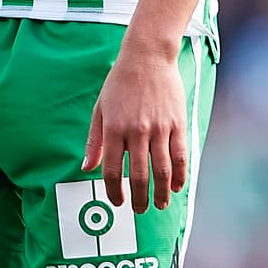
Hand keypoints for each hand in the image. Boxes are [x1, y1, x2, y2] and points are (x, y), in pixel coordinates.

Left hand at [82, 43, 187, 213]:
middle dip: (139, 198)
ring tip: (159, 205)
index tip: (117, 201)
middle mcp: (136, 131)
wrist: (147, 57)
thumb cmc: (120, 83)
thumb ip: (94, 141)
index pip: (112, 170)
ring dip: (160, 193)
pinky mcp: (177, 123)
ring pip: (162, 170)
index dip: (114, 191)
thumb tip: (86, 168)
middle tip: (139, 210)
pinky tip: (176, 186)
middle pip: (139, 176)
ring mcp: (159, 128)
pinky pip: (180, 155)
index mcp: (114, 129)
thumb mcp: (100, 109)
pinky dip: (179, 175)